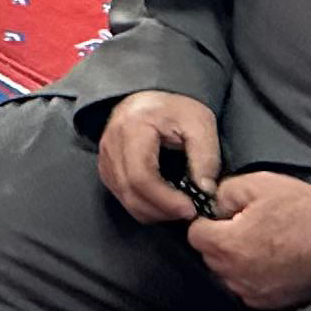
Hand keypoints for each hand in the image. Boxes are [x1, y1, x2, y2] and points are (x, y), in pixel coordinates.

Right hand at [92, 90, 222, 225]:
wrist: (150, 98)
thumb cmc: (174, 109)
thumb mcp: (199, 123)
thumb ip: (205, 156)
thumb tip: (205, 190)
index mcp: (132, 128)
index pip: (140, 175)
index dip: (165, 199)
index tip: (190, 208)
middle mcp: (111, 145)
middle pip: (130, 192)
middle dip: (162, 210)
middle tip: (188, 212)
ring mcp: (105, 158)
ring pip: (125, 199)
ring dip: (154, 212)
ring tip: (178, 208)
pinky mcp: (106, 169)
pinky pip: (122, 196)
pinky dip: (144, 206)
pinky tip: (163, 202)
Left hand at [184, 172, 310, 310]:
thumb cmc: (303, 211)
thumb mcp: (258, 184)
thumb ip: (224, 192)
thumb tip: (214, 205)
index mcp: (227, 245)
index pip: (195, 234)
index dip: (208, 221)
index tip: (225, 217)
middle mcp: (235, 275)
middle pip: (210, 256)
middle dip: (222, 240)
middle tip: (249, 226)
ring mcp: (253, 293)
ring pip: (228, 274)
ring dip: (237, 260)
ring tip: (264, 243)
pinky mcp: (271, 303)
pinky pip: (248, 288)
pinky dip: (254, 276)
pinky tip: (273, 260)